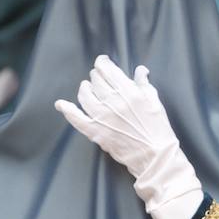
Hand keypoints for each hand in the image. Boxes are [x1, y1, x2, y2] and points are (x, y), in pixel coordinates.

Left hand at [55, 56, 203, 218]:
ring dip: (84, 88)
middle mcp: (113, 102)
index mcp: (128, 91)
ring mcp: (102, 117)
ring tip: (86, 87)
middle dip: (96, 76)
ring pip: (85, 95)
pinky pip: (76, 118)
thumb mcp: (155, 101)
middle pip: (96, 81)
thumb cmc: (157, 128)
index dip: (102, 63)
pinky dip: (67, 110)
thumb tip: (139, 70)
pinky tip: (61, 104)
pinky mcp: (95, 132)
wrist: (155, 156)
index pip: (107, 70)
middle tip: (97, 77)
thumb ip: (144, 84)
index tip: (102, 62)